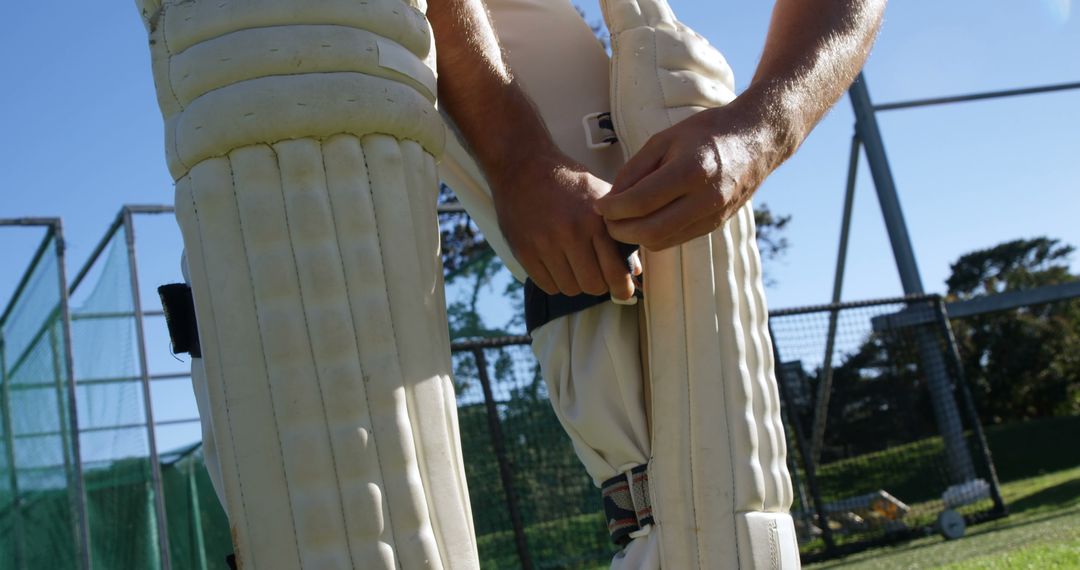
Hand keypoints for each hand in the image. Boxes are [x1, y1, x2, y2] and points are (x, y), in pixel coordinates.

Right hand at [492, 152, 636, 299]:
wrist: (523, 165)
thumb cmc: (567, 181)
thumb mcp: (600, 196)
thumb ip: (620, 230)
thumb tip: (634, 269)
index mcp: (595, 221)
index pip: (614, 272)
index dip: (622, 288)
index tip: (622, 290)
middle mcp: (571, 234)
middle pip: (593, 286)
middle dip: (598, 283)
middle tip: (595, 272)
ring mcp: (545, 244)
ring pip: (570, 289)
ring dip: (575, 282)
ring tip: (573, 264)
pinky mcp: (524, 251)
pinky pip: (547, 285)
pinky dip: (554, 281)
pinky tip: (555, 264)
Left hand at [593, 102, 783, 250]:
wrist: (757, 139)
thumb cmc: (706, 132)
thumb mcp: (664, 139)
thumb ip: (634, 170)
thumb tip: (610, 200)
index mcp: (691, 170)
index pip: (640, 202)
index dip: (613, 209)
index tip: (599, 205)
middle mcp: (705, 198)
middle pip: (650, 231)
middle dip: (620, 231)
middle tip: (606, 220)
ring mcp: (713, 216)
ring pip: (662, 242)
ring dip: (635, 238)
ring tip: (622, 222)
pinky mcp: (715, 225)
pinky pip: (676, 240)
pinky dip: (654, 236)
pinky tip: (644, 222)